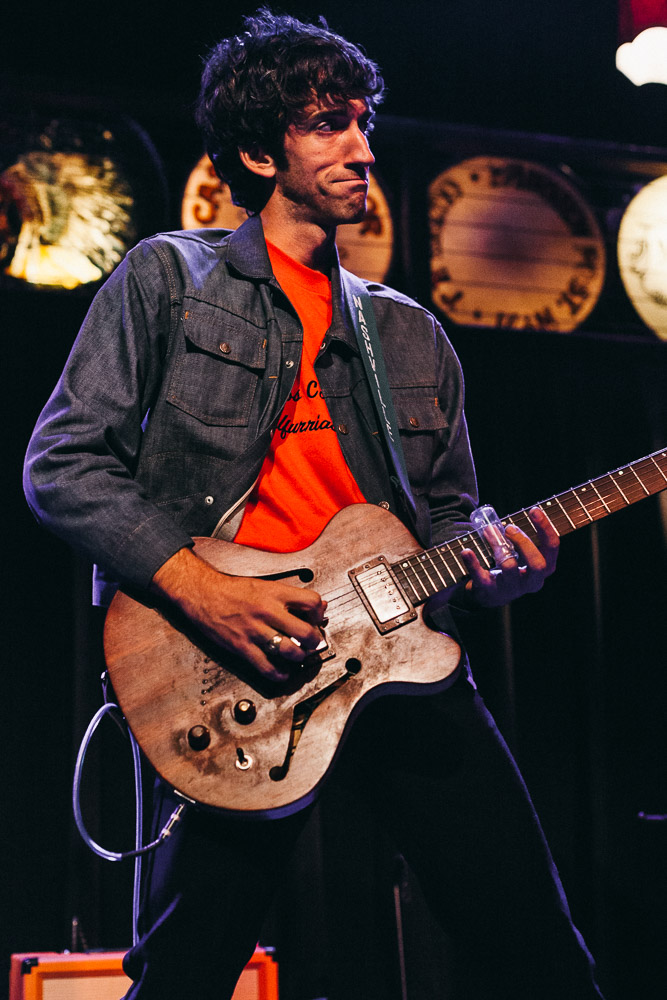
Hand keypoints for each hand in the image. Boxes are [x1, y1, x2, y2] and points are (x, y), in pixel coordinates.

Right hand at [151, 547, 326, 681]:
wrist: (203, 594)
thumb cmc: (232, 590)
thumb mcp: (264, 585)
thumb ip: (289, 596)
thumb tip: (315, 605)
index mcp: (275, 593)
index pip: (311, 602)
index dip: (319, 612)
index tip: (317, 618)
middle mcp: (268, 611)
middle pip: (305, 631)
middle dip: (314, 641)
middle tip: (313, 643)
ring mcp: (255, 631)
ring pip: (290, 651)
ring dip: (299, 657)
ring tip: (298, 656)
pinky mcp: (243, 647)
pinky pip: (267, 667)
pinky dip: (279, 674)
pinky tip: (282, 671)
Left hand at [460, 507, 558, 607]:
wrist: (488, 595)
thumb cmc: (508, 568)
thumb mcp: (520, 554)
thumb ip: (518, 538)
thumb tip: (503, 522)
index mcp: (542, 570)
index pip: (551, 548)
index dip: (545, 528)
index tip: (534, 510)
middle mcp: (530, 582)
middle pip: (537, 564)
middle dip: (524, 542)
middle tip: (510, 528)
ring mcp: (510, 589)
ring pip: (509, 566)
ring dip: (497, 544)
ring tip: (488, 531)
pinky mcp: (489, 591)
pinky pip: (481, 577)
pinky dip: (473, 563)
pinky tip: (466, 552)